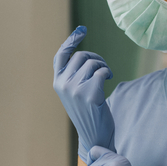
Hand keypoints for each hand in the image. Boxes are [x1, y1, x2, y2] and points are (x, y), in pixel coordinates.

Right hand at [53, 26, 114, 163]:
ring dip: (103, 66)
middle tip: (103, 67)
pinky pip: (101, 71)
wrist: (94, 135)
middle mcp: (63, 84)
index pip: (61, 56)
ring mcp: (75, 89)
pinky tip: (109, 79)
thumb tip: (83, 54)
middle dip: (95, 57)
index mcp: (57, 82)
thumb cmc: (87, 112)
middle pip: (81, 56)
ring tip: (106, 75)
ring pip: (92, 63)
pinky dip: (107, 72)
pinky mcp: (90, 94)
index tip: (82, 30)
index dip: (71, 41)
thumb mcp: (74, 92)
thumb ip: (73, 75)